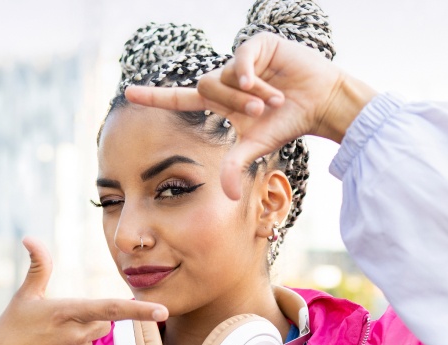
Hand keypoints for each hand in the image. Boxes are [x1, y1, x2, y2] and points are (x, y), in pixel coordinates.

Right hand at [0, 237, 167, 344]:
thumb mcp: (23, 298)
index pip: (110, 309)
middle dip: (89, 320)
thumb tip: (30, 237)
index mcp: (66, 313)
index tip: (163, 311)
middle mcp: (76, 336)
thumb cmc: (10, 333)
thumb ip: (38, 267)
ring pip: (93, 341)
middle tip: (58, 326)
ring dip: (79, 341)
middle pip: (103, 322)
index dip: (138, 310)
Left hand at [125, 32, 376, 199]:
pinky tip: (263, 83)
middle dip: (234, 104)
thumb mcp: (256, 145)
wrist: (320, 102)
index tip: (128, 93)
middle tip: (260, 112)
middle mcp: (225, 78)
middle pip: (206, 87)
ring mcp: (240, 60)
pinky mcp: (257, 45)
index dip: (155, 96)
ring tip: (274, 99)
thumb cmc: (286, 122)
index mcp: (219, 99)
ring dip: (249, 94)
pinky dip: (249, 74)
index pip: (179, 97)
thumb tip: (228, 197)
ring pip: (224, 75)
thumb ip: (235, 165)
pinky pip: (240, 59)